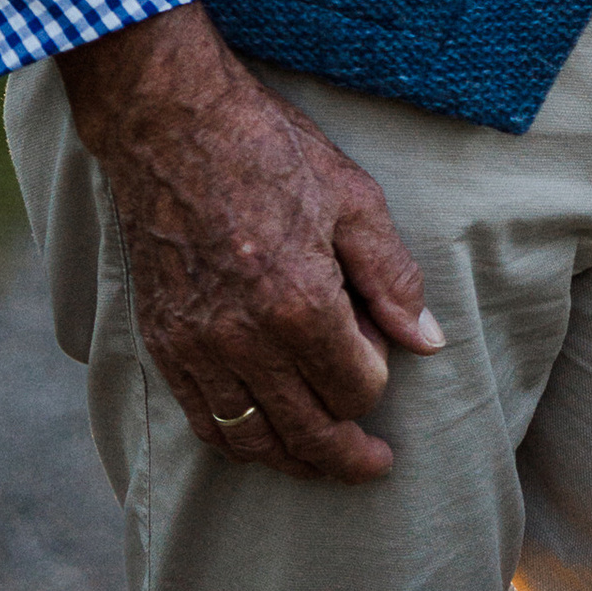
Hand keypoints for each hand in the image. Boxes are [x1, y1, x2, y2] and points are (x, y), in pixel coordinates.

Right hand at [57, 0, 441, 480]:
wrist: (171, 125)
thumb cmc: (267, 150)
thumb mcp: (352, 198)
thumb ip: (393, 276)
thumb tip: (428, 340)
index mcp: (301, 304)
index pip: (356, 388)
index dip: (378, 378)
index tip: (379, 350)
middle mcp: (246, 341)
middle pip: (306, 432)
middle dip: (347, 456)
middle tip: (374, 465)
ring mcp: (197, 348)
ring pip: (251, 439)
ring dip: (292, 460)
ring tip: (320, 461)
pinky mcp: (163, 343)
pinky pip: (203, 420)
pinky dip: (236, 439)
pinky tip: (259, 435)